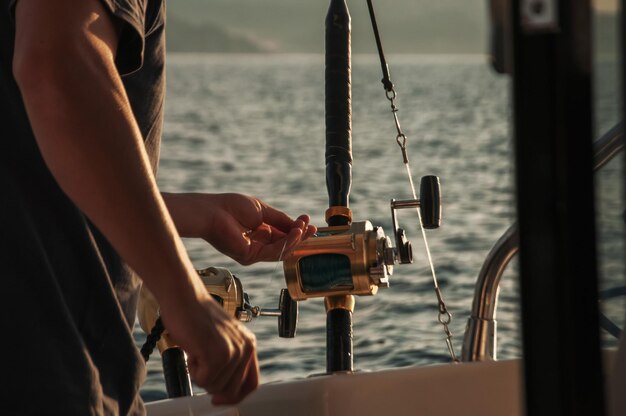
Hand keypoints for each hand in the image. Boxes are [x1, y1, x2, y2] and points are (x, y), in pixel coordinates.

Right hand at [159, 289, 258, 404]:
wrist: (184, 297)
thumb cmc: (196, 316)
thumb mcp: (221, 339)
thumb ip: (229, 361)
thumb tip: (225, 394)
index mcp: (249, 344)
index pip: (251, 384)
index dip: (235, 396)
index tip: (220, 400)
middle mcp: (245, 348)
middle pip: (230, 390)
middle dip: (211, 382)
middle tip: (200, 360)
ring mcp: (233, 351)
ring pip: (214, 386)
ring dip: (199, 372)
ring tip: (197, 349)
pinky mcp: (217, 354)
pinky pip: (203, 379)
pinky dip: (192, 369)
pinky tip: (193, 349)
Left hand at [163, 193, 315, 264]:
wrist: (213, 212)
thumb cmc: (231, 207)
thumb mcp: (262, 211)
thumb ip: (280, 219)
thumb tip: (299, 225)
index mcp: (259, 232)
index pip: (282, 234)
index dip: (297, 229)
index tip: (308, 221)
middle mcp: (257, 244)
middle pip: (284, 244)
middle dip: (300, 236)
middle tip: (313, 228)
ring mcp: (253, 252)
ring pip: (282, 250)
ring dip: (295, 239)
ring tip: (304, 228)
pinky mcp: (250, 257)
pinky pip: (274, 252)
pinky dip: (287, 242)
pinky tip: (295, 232)